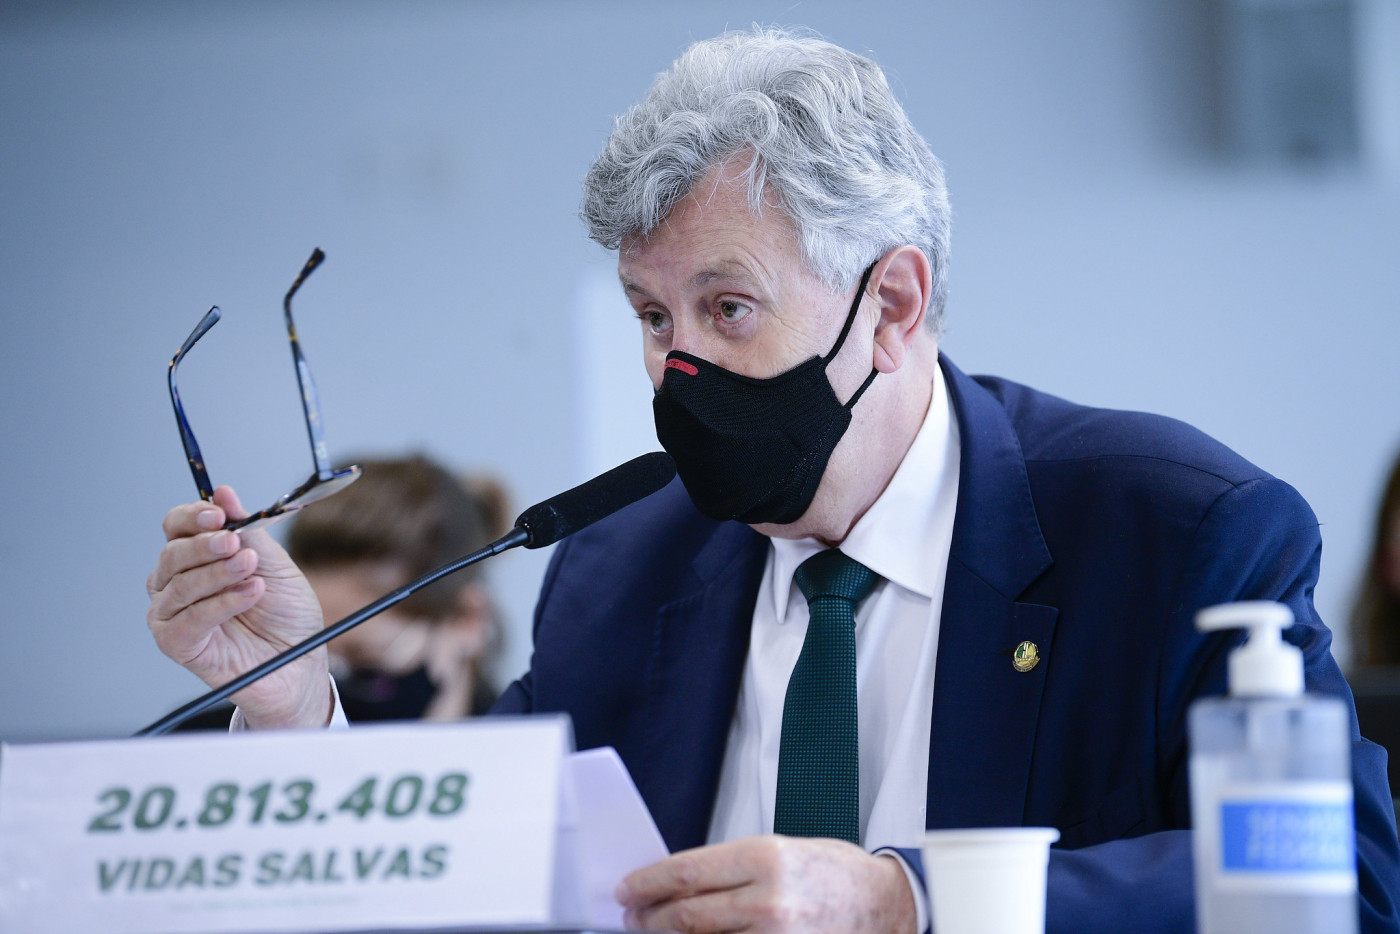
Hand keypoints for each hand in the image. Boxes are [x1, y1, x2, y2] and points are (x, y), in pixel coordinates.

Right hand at [146, 486, 330, 728]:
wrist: (300, 660)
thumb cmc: (286, 614)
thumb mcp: (275, 564)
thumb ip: (248, 531)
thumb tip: (223, 494)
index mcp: (198, 557)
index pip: (176, 526)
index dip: (192, 517)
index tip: (218, 515)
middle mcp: (178, 582)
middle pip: (172, 553)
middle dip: (207, 546)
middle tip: (238, 546)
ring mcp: (173, 614)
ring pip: (179, 585)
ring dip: (218, 574)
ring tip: (252, 571)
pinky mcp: (177, 644)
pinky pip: (188, 620)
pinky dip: (220, 605)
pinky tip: (248, 596)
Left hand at [616, 835, 916, 933]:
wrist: (884, 905)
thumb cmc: (835, 874)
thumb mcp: (781, 851)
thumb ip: (731, 869)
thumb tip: (680, 884)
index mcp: (765, 858)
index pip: (686, 872)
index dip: (649, 882)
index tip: (629, 888)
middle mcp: (768, 900)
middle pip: (688, 914)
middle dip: (651, 916)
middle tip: (633, 915)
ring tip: (657, 931)